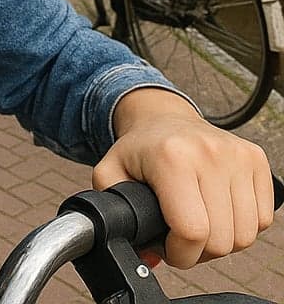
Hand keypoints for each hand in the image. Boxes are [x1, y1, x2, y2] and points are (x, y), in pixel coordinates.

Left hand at [92, 87, 274, 268]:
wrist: (164, 118)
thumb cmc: (140, 151)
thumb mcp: (110, 172)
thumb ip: (114, 212)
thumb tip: (145, 256)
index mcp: (171, 157)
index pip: (191, 231)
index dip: (179, 253)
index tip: (166, 246)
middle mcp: (209, 153)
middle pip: (221, 240)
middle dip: (198, 250)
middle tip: (179, 234)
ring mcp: (236, 155)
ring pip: (245, 236)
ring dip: (222, 241)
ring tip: (198, 223)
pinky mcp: (256, 159)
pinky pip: (263, 219)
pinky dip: (241, 226)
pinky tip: (218, 211)